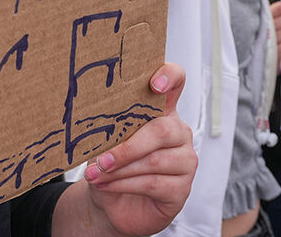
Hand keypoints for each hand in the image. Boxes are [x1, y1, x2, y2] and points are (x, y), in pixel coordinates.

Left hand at [81, 63, 196, 235]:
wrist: (111, 203)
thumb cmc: (111, 166)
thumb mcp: (106, 142)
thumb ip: (109, 129)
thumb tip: (94, 126)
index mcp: (161, 112)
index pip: (176, 82)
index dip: (170, 76)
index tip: (155, 84)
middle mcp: (178, 133)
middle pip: (163, 130)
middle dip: (128, 147)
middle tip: (101, 159)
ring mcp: (185, 161)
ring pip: (155, 161)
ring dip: (120, 169)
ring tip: (96, 174)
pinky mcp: (182, 188)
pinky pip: (154, 184)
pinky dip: (124, 185)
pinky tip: (106, 185)